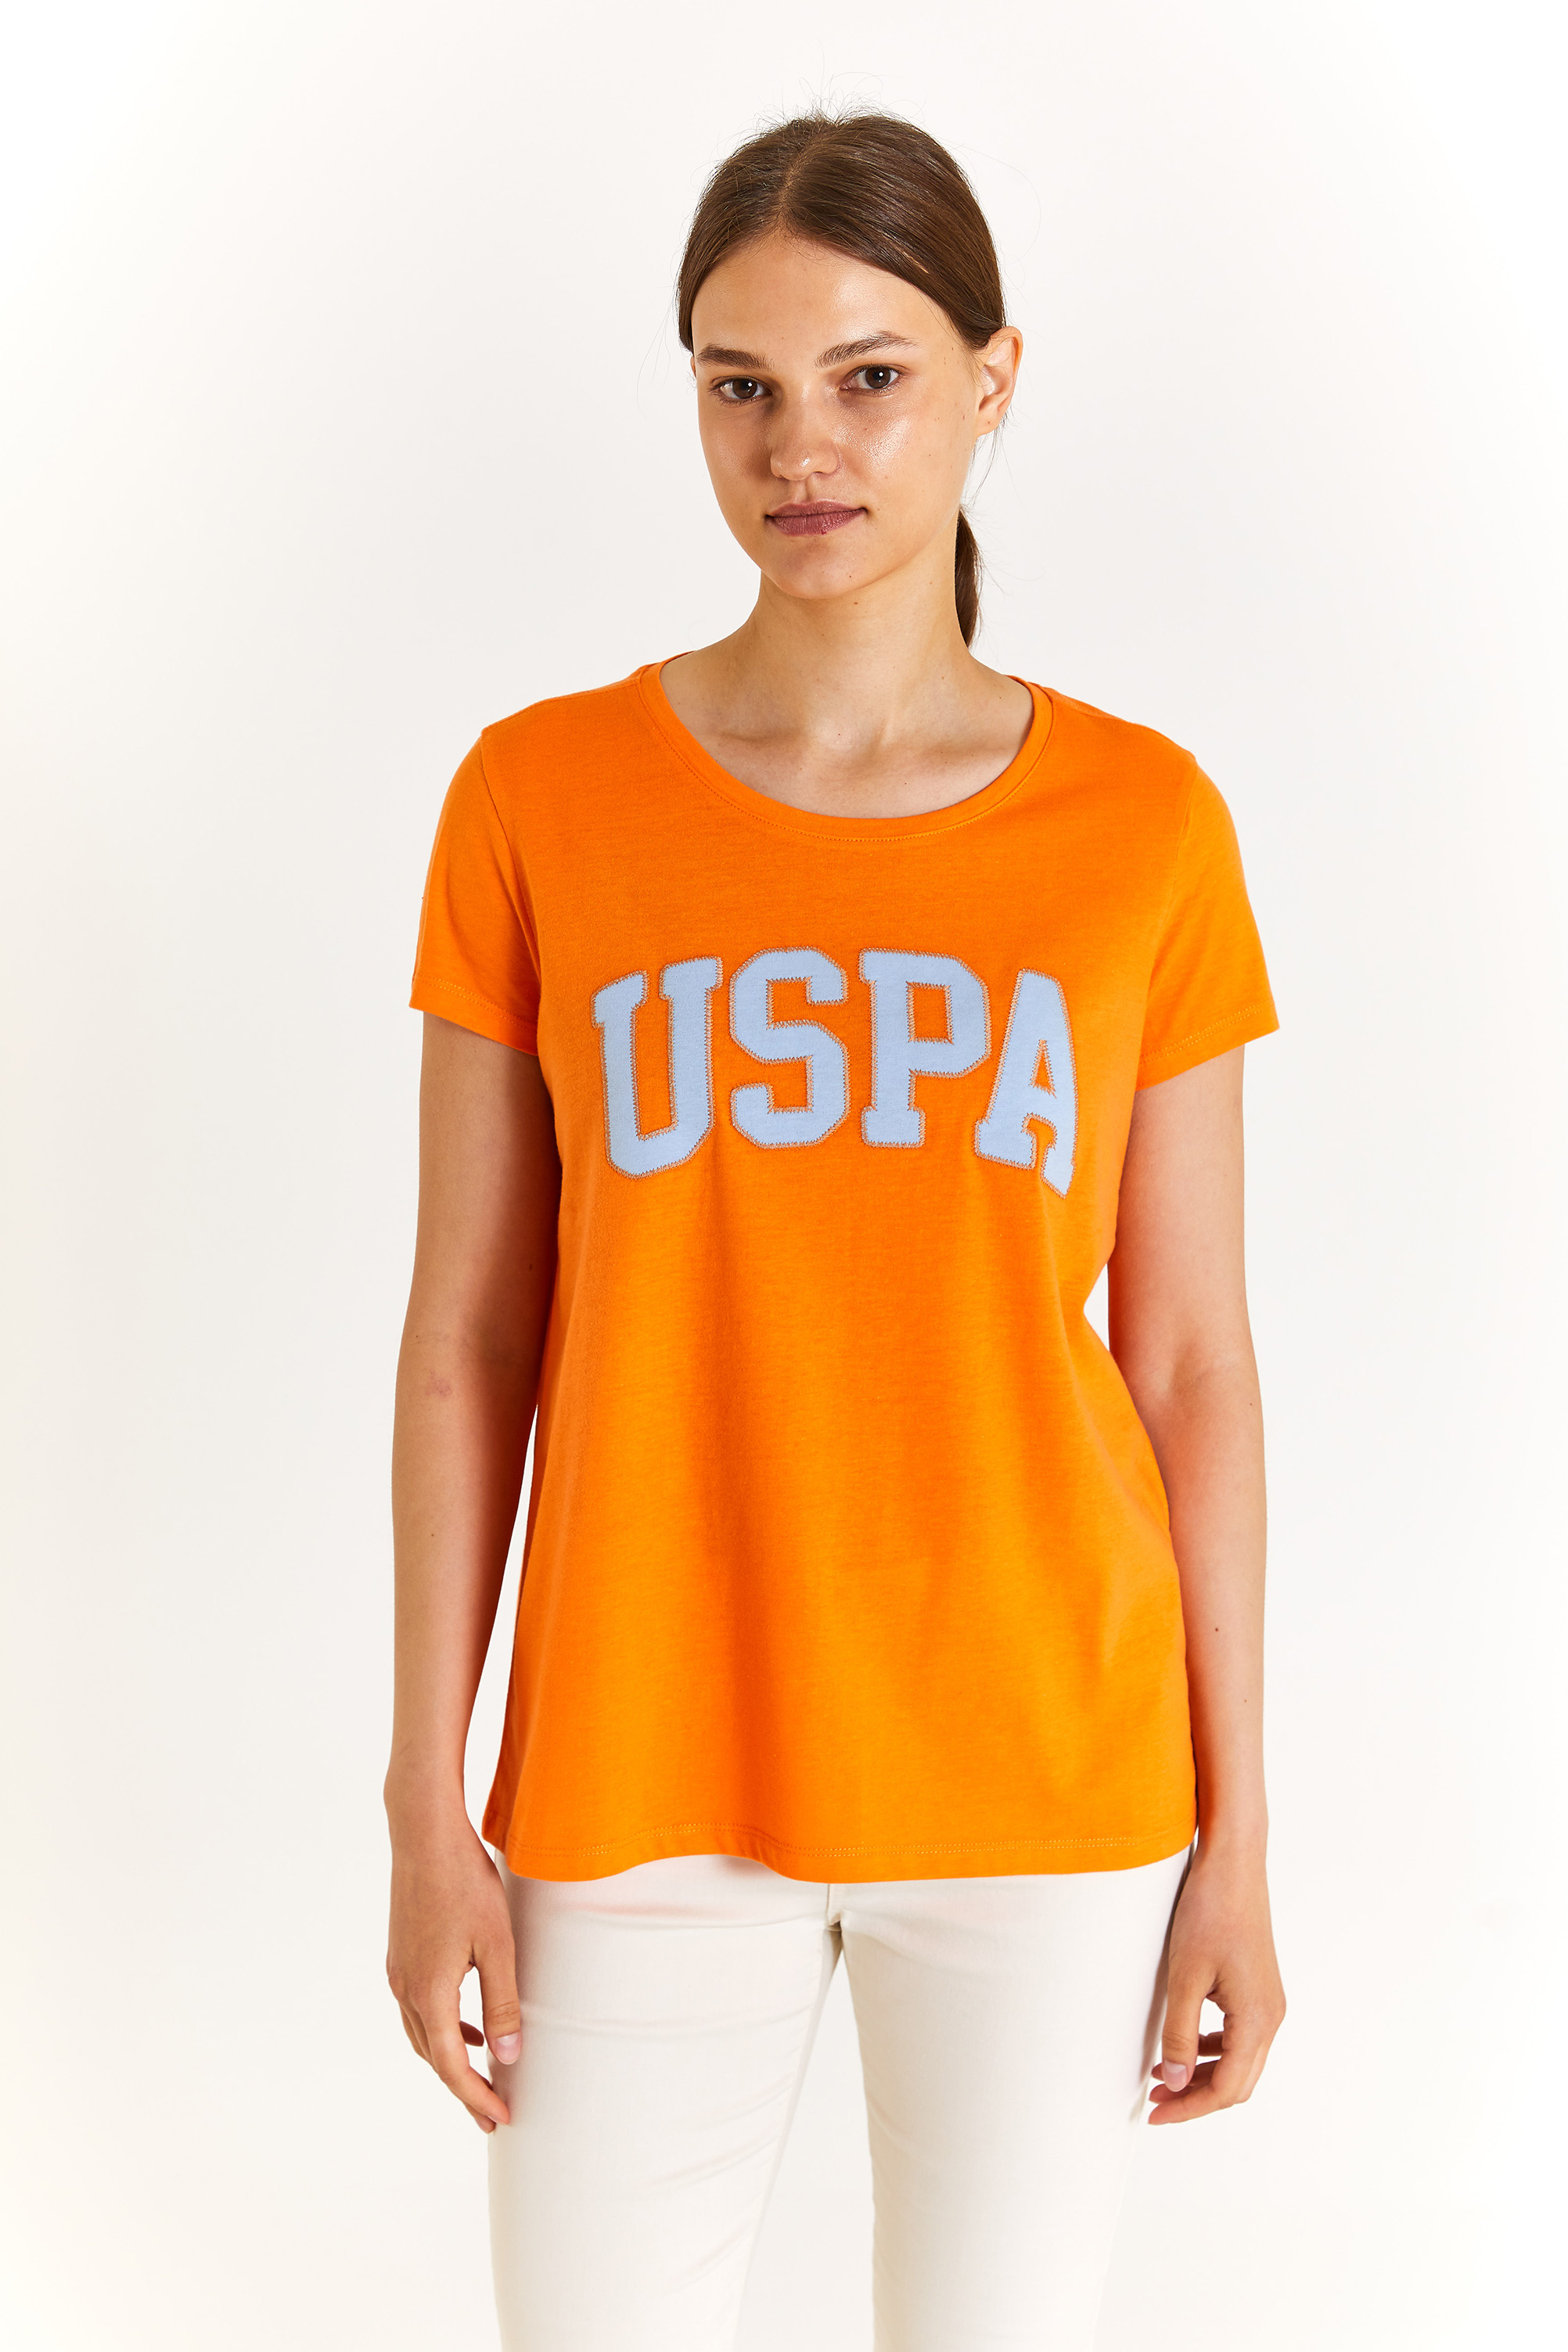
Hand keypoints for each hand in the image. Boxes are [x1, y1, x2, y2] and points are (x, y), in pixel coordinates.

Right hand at [386, 1810, 522, 2132]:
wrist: (423, 1833)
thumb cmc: (465, 1883)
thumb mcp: (497, 1944)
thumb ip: (503, 2003)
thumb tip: (508, 2056)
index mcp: (429, 1993)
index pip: (451, 2066)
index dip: (475, 2097)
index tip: (501, 2118)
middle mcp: (405, 1989)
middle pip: (433, 2057)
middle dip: (463, 2088)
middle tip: (492, 2112)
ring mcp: (398, 1971)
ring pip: (423, 2034)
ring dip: (451, 2059)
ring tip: (484, 2076)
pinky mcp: (401, 1954)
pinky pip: (420, 2009)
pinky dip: (444, 2028)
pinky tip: (470, 2024)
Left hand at [1148, 1839, 1284, 2124]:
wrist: (1234, 1864)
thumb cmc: (1210, 1913)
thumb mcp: (1185, 1977)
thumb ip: (1178, 2034)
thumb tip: (1172, 2081)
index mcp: (1257, 2021)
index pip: (1225, 2089)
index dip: (1188, 2107)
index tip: (1154, 2112)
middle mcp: (1271, 2018)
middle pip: (1237, 2083)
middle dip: (1195, 2096)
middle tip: (1154, 2099)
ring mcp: (1268, 2003)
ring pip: (1239, 2061)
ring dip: (1202, 2074)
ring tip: (1162, 2074)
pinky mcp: (1259, 1988)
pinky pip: (1238, 2036)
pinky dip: (1211, 2049)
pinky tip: (1182, 2042)